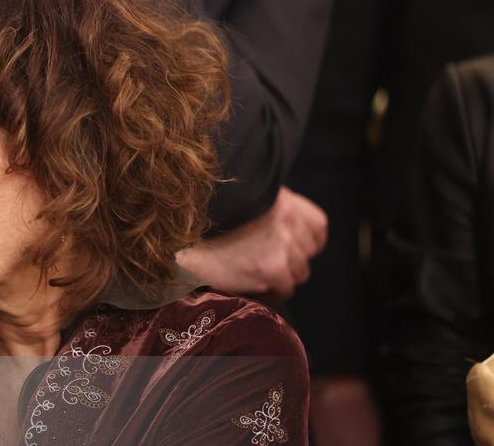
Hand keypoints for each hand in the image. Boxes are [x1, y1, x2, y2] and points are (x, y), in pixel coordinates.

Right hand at [177, 187, 327, 299]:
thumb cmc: (202, 218)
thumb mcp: (240, 202)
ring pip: (299, 273)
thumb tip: (279, 232)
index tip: (288, 248)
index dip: (303, 240)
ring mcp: (281, 245)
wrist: (176, 233)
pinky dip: (271, 291)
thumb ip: (265, 211)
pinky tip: (250, 286)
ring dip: (280, 278)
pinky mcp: (271, 268)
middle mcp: (287, 220)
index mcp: (282, 200)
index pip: (317, 226)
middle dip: (289, 261)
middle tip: (262, 264)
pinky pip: (284, 289)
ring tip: (253, 276)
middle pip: (307, 252)